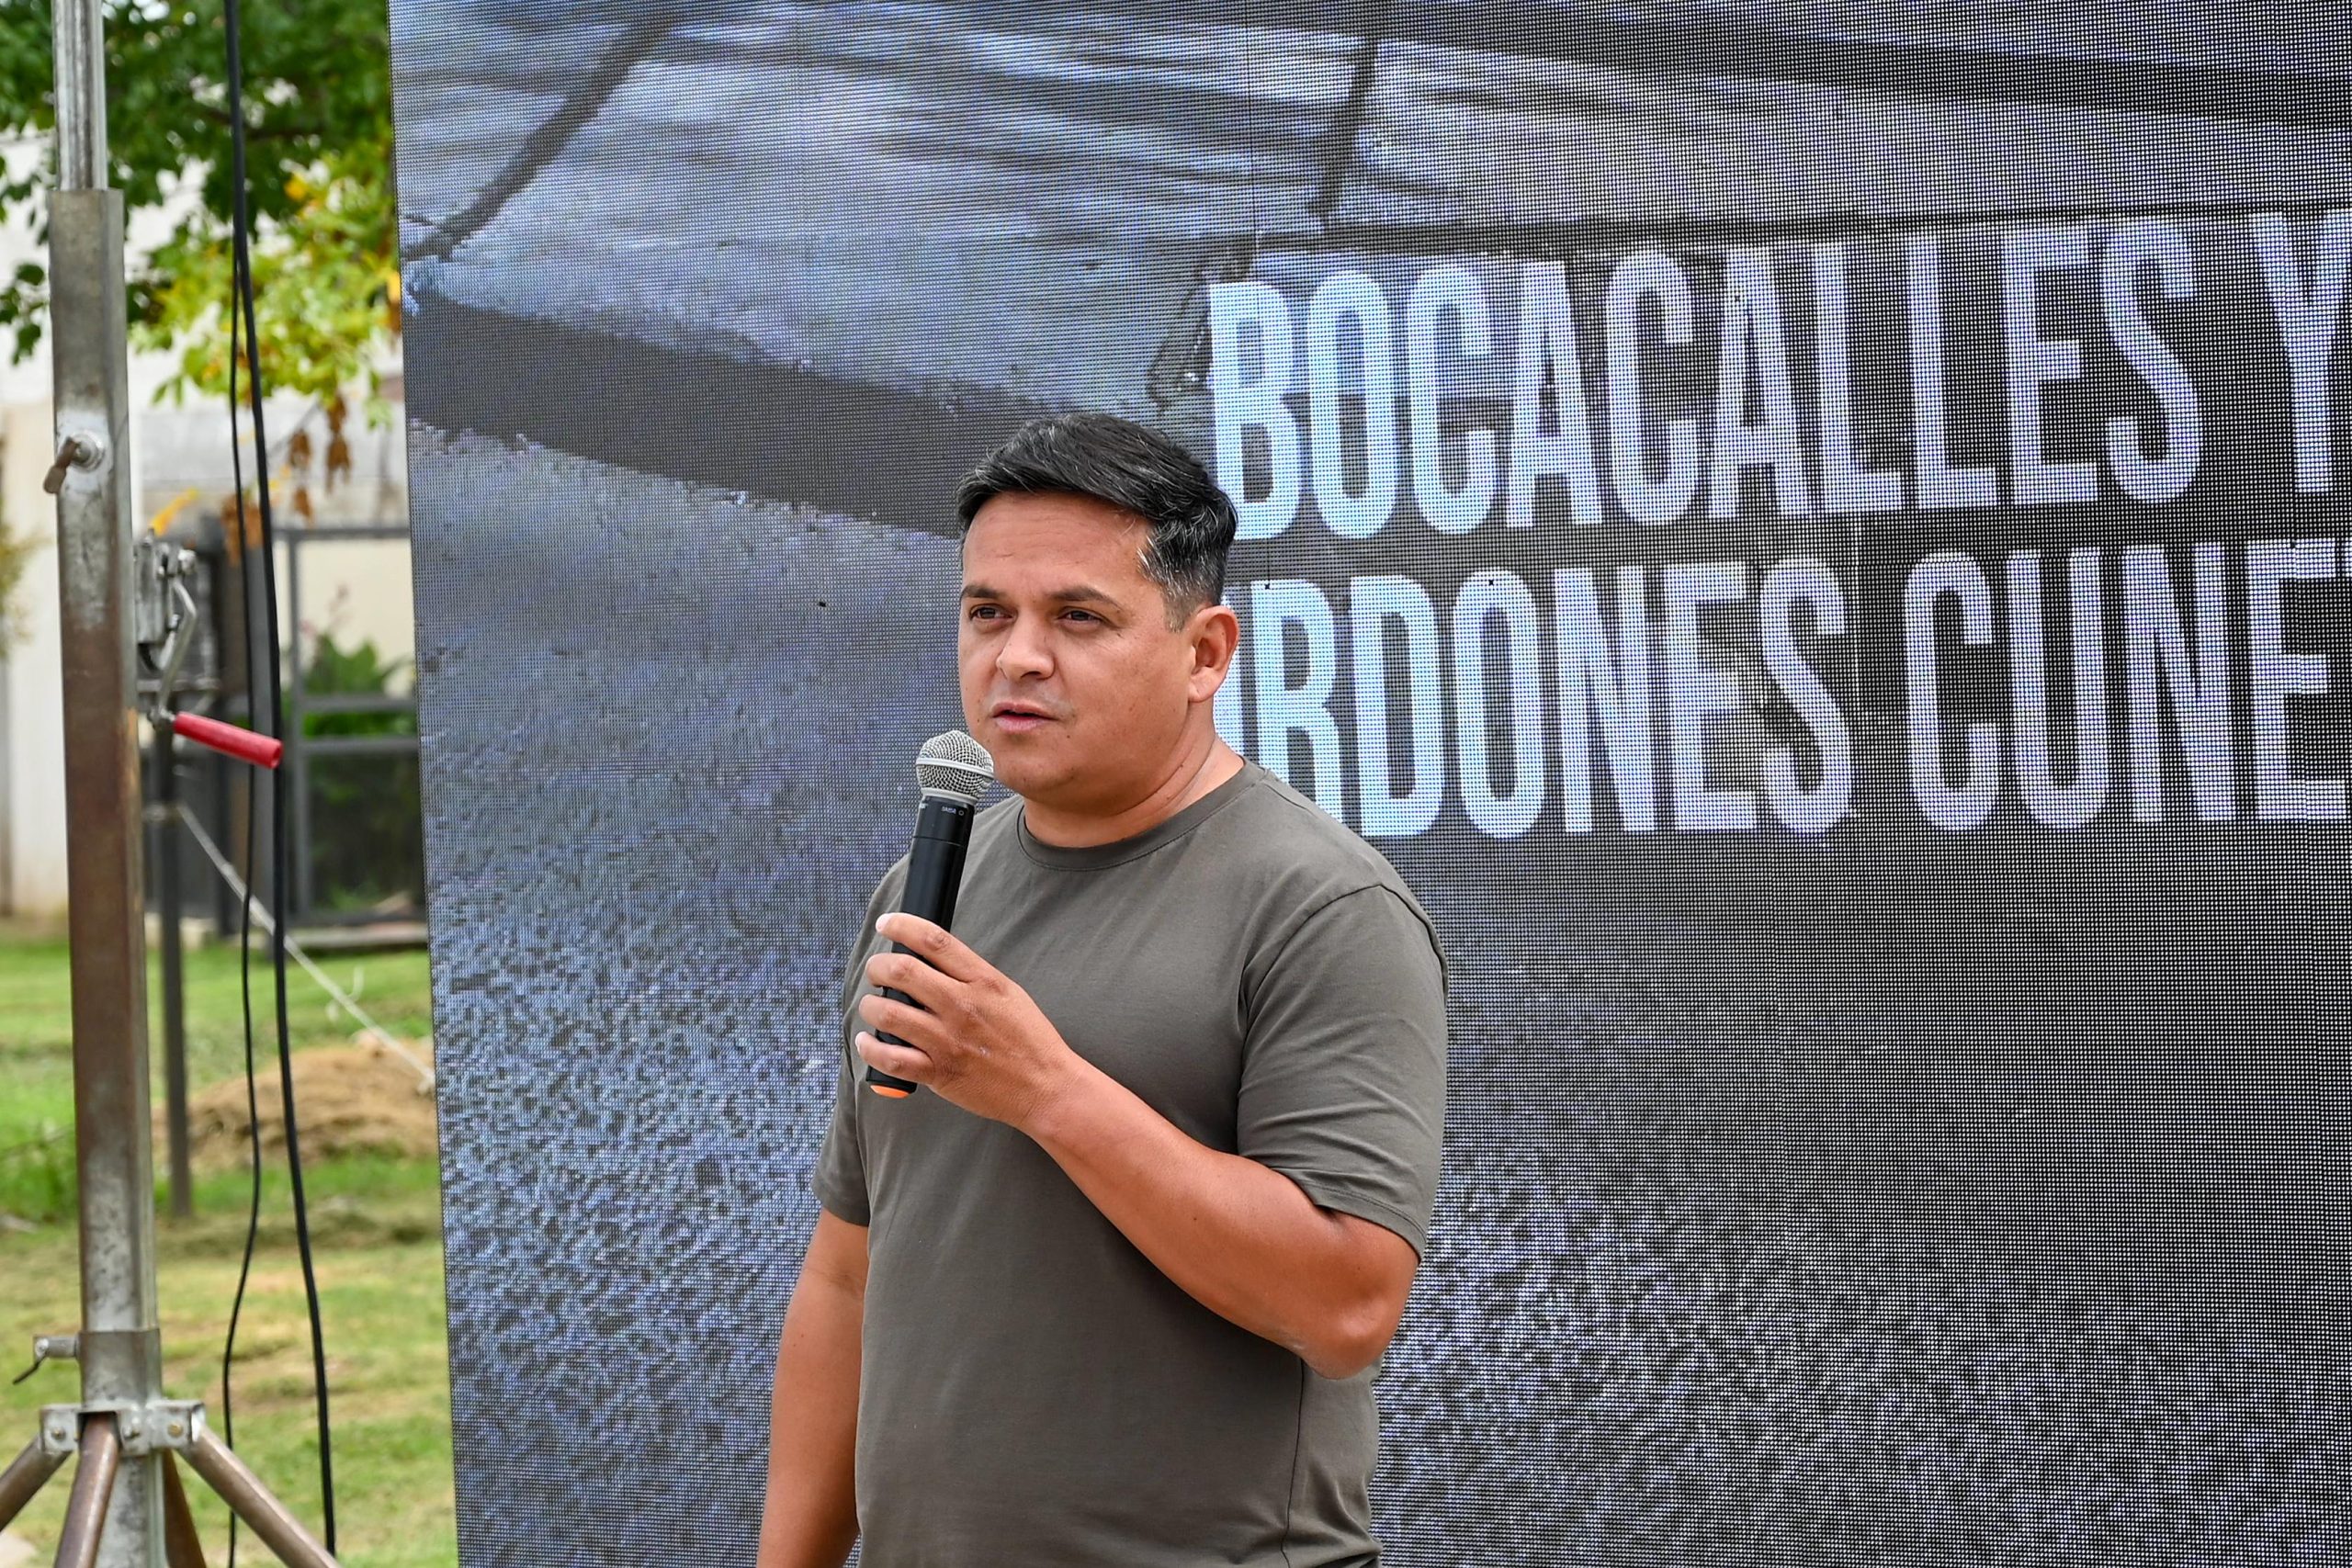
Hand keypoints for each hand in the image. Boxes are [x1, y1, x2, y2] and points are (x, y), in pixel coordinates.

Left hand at [855, 912, 1081, 1130]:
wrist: (1045, 1086)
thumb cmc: (1030, 1040)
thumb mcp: (1008, 993)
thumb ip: (972, 976)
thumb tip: (933, 960)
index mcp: (983, 982)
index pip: (934, 941)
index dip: (902, 926)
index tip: (887, 924)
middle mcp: (962, 1007)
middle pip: (903, 971)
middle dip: (879, 967)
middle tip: (877, 972)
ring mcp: (948, 1041)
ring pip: (889, 1013)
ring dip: (870, 1006)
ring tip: (871, 1006)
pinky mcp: (939, 1073)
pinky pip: (891, 1059)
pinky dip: (871, 1048)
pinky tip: (868, 1041)